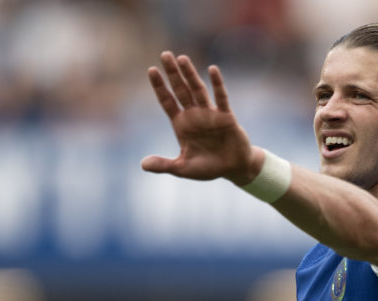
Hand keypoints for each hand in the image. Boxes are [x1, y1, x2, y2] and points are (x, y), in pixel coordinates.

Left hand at [140, 52, 257, 183]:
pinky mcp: (226, 116)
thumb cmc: (208, 167)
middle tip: (165, 55)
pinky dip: (217, 84)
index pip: (167, 101)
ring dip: (190, 75)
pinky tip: (212, 70)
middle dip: (172, 73)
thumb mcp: (183, 168)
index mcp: (181, 124)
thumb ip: (164, 165)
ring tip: (182, 58)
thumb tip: (143, 165)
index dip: (159, 86)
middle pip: (180, 90)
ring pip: (198, 90)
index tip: (152, 70)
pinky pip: (221, 98)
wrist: (234, 168)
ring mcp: (210, 114)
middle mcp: (194, 115)